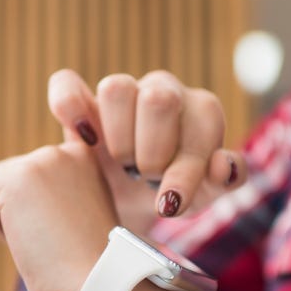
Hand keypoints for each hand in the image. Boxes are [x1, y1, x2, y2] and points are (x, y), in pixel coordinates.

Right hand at [47, 69, 247, 230]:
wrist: (126, 205)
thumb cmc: (170, 194)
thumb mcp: (201, 196)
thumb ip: (221, 182)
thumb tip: (223, 165)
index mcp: (202, 110)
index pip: (202, 123)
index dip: (184, 170)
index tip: (169, 206)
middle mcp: (164, 90)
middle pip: (159, 99)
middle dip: (152, 153)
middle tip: (147, 179)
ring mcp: (122, 91)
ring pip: (116, 89)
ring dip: (118, 138)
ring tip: (121, 165)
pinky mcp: (81, 100)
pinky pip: (66, 84)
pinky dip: (69, 107)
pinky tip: (84, 139)